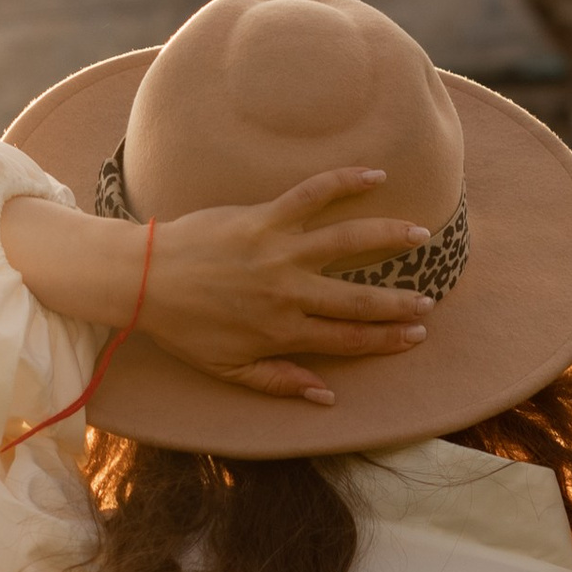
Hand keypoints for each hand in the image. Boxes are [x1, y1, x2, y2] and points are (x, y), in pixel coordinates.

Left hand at [1, 168, 436, 406]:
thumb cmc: (184, 327)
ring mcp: (278, 251)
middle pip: (357, 299)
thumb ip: (279, 382)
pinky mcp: (264, 216)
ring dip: (387, 236)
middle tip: (428, 302)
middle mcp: (288, 292)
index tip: (415, 336)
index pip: (347, 338)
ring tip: (419, 234)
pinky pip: (312, 194)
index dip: (385, 340)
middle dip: (397, 302)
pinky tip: (374, 174)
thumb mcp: (229, 369)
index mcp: (281, 332)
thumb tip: (326, 396)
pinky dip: (344, 181)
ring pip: (346, 242)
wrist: (144, 279)